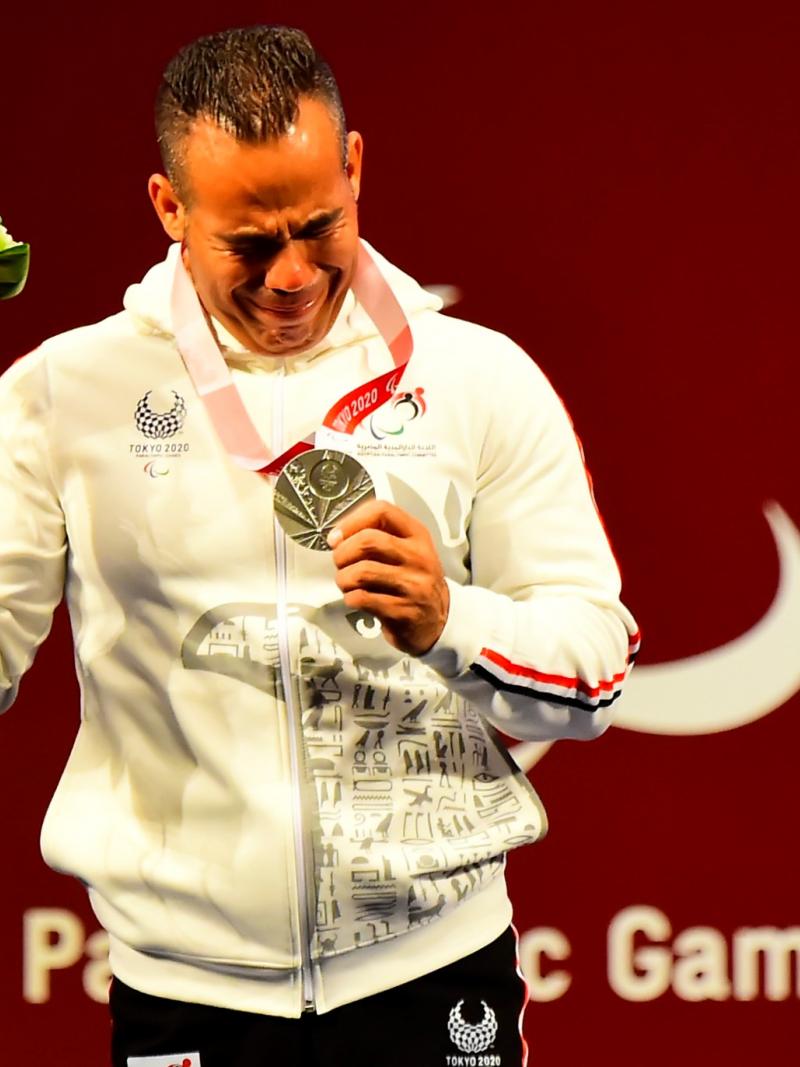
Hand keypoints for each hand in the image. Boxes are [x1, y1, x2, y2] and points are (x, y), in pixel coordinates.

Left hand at [328, 500, 449, 655]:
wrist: (436, 621)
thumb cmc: (412, 583)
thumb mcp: (406, 551)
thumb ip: (378, 537)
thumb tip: (338, 537)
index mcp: (417, 536)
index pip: (382, 511)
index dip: (351, 521)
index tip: (338, 536)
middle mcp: (418, 557)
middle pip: (368, 540)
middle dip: (342, 553)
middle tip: (340, 563)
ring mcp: (413, 585)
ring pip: (361, 572)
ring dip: (344, 579)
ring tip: (347, 583)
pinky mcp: (403, 611)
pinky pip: (363, 598)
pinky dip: (350, 599)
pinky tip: (356, 599)